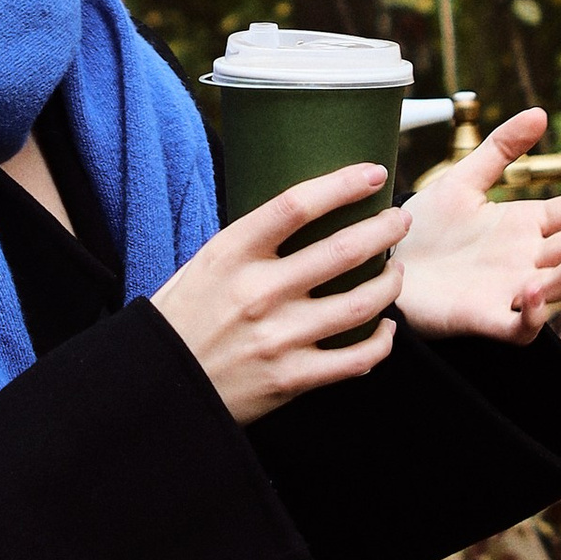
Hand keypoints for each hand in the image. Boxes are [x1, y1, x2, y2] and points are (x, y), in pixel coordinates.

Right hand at [151, 166, 409, 424]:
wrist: (159, 386)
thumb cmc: (184, 317)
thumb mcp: (206, 264)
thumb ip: (253, 243)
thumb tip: (309, 215)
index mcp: (232, 253)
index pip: (297, 205)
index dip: (343, 184)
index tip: (374, 173)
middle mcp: (258, 292)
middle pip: (344, 250)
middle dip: (385, 230)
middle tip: (401, 221)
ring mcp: (277, 337)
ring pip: (361, 304)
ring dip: (390, 284)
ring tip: (396, 273)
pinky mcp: (290, 378)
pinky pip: (356, 358)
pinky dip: (381, 342)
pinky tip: (386, 329)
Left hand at [398, 110, 560, 343]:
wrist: (383, 262)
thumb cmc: (425, 227)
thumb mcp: (463, 180)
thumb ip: (500, 149)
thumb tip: (540, 113)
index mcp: (524, 226)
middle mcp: (525, 260)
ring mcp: (509, 291)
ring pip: (560, 285)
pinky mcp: (485, 318)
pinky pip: (520, 327)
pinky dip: (533, 314)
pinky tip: (533, 291)